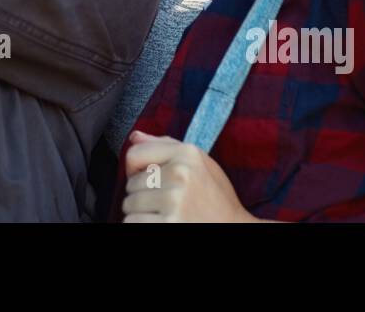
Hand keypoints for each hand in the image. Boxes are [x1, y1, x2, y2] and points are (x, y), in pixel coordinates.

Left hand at [120, 130, 259, 222]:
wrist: (235, 228)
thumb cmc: (216, 198)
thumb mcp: (200, 163)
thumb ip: (165, 146)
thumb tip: (134, 136)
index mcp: (187, 153)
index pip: (134, 154)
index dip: (135, 169)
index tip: (147, 179)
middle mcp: (180, 173)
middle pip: (131, 183)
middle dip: (142, 194)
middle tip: (165, 202)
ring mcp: (174, 200)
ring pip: (130, 205)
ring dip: (141, 213)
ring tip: (164, 214)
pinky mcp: (168, 224)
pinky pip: (132, 222)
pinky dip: (141, 225)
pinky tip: (161, 223)